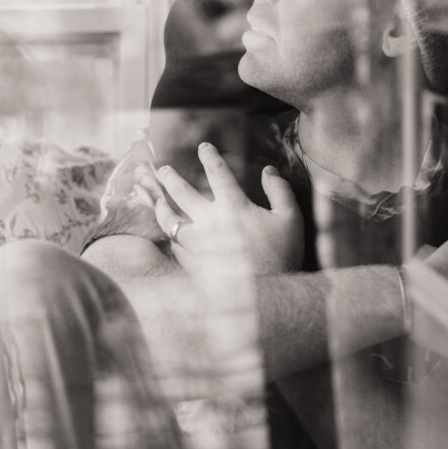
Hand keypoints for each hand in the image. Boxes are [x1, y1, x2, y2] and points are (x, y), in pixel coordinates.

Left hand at [154, 142, 303, 275]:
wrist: (266, 301)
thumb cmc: (282, 257)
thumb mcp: (291, 219)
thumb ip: (279, 190)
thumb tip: (268, 171)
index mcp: (234, 206)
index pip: (217, 173)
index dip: (210, 157)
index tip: (203, 147)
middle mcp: (210, 221)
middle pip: (182, 193)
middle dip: (171, 178)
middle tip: (163, 170)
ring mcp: (197, 244)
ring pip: (170, 221)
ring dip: (161, 207)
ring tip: (156, 200)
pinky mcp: (191, 265)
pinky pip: (175, 247)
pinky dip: (170, 237)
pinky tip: (169, 234)